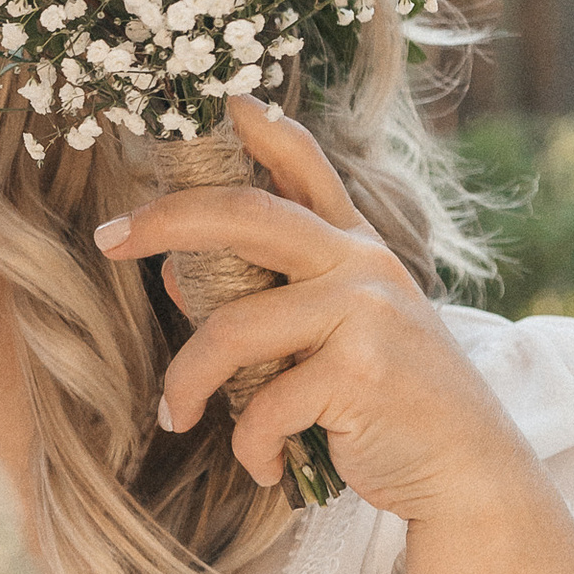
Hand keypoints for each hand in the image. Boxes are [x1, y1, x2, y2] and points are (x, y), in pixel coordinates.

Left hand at [96, 94, 573, 573]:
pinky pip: (264, 405)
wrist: (467, 473)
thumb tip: (171, 272)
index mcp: (356, 250)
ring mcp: (365, 314)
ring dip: (188, 382)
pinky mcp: (361, 372)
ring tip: (174, 416)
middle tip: (106, 238)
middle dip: (166, 221)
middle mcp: (361, 267)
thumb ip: (271, 300)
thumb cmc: (391, 408)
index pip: (307, 169)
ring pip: (233, 329)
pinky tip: (264, 466)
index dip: (263, 129)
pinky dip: (251, 445)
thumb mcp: (339, 340)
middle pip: (245, 216)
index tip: (221, 99)